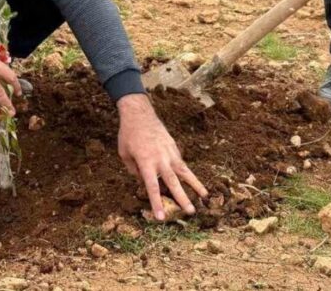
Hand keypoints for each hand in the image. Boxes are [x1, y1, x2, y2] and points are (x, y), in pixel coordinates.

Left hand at [116, 94, 206, 220]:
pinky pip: (181, 163)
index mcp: (146, 163)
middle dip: (182, 199)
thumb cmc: (128, 135)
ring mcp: (170, 152)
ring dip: (195, 186)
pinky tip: (193, 183)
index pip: (152, 187)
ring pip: (185, 172)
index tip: (161, 218)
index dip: (156, 203)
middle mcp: (161, 159)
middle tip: (191, 212)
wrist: (139, 113)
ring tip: (205, 198)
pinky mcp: (174, 147)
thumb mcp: (125, 155)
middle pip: (173, 183)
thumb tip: (145, 182)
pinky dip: (187, 173)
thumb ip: (135, 171)